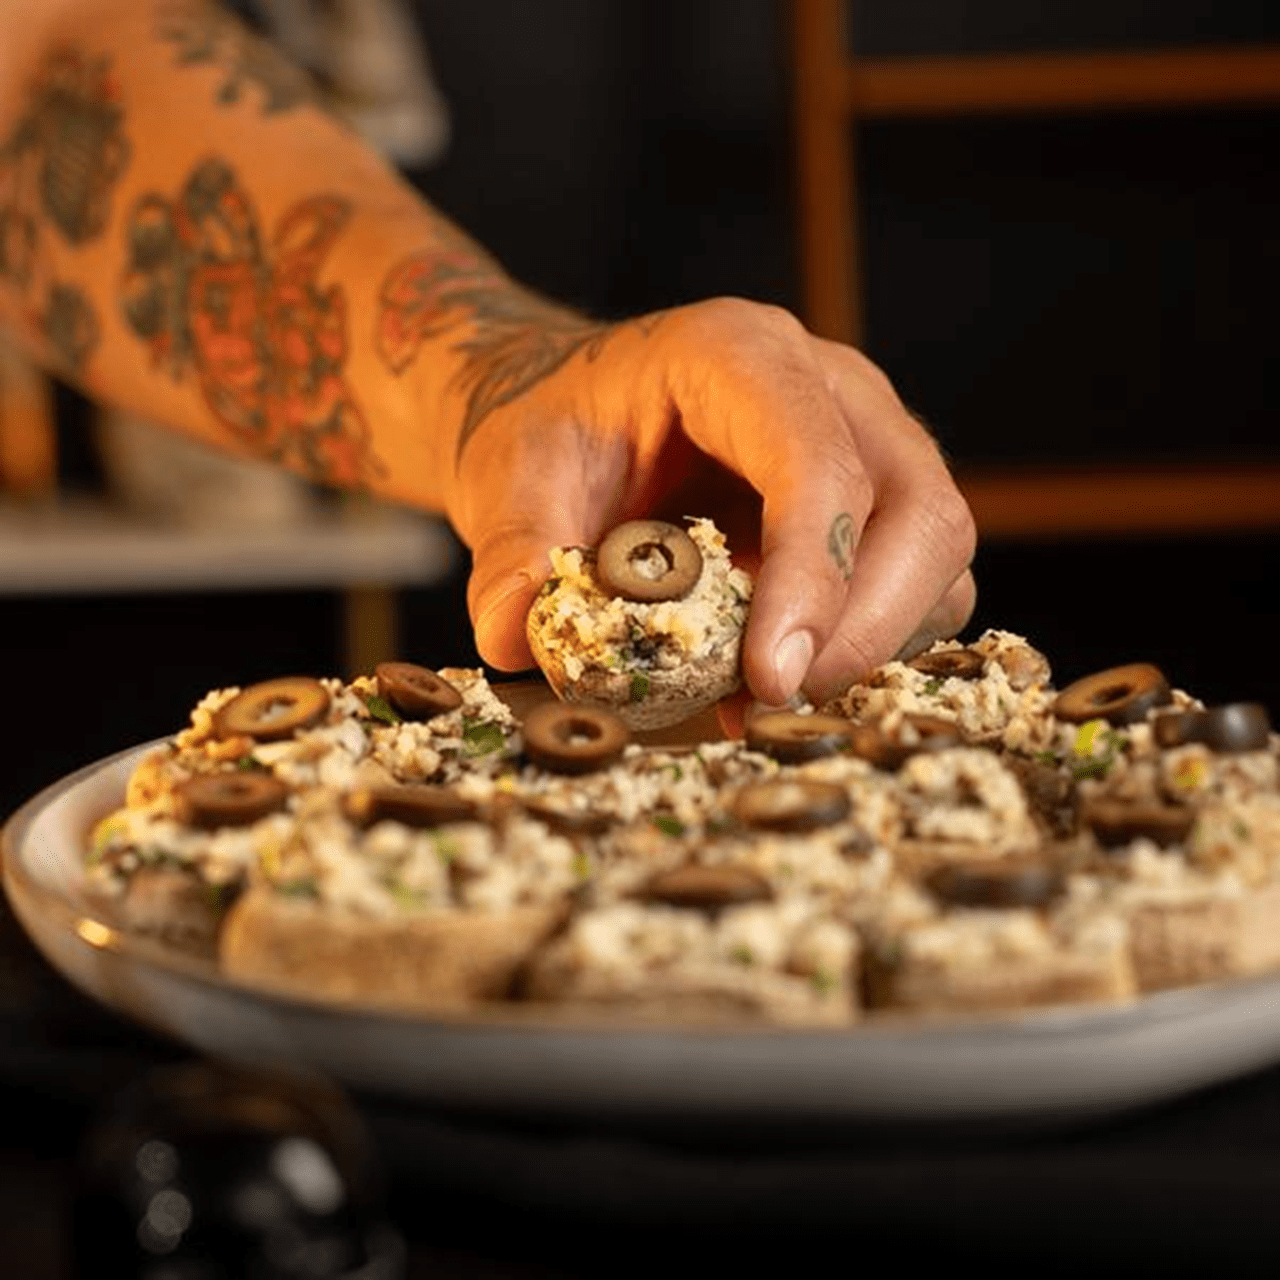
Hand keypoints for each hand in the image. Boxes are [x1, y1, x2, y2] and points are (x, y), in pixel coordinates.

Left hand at [446, 297, 976, 717]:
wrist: (572, 415)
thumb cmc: (550, 430)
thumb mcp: (508, 476)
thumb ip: (512, 551)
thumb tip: (512, 635)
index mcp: (739, 355)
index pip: (817, 460)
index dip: (811, 574)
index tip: (768, 678)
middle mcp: (829, 387)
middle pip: (918, 508)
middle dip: (863, 626)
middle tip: (775, 703)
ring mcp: (865, 441)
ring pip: (935, 552)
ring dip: (872, 642)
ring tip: (765, 698)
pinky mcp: (872, 502)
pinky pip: (916, 581)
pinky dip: (867, 642)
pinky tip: (780, 676)